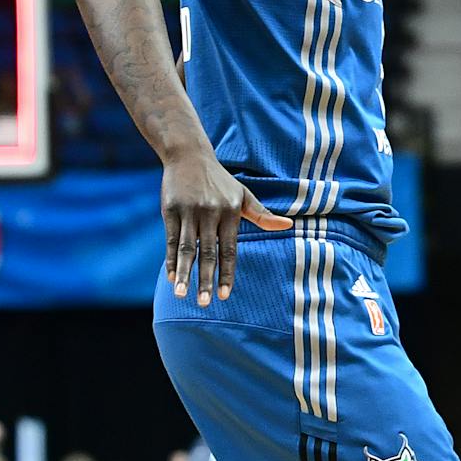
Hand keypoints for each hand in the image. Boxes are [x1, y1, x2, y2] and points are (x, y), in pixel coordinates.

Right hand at [162, 149, 291, 305]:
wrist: (190, 156)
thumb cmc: (220, 181)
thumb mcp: (244, 195)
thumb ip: (263, 215)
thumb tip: (289, 225)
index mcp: (231, 213)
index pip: (230, 250)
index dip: (226, 273)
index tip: (224, 295)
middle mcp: (211, 213)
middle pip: (209, 253)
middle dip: (206, 279)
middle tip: (204, 304)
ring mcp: (190, 212)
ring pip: (187, 248)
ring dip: (184, 273)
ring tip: (182, 294)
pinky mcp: (170, 210)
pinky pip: (170, 240)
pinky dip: (170, 260)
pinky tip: (171, 277)